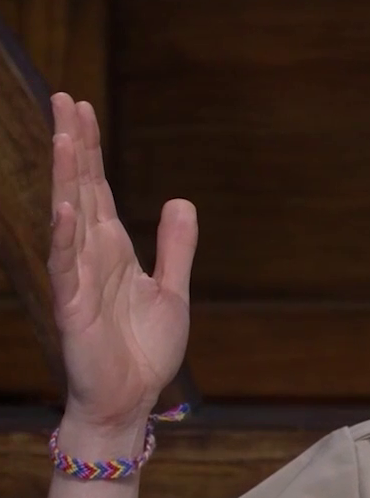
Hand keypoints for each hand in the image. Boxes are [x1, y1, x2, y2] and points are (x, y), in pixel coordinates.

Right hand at [48, 93, 197, 429]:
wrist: (131, 400)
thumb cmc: (144, 349)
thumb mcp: (172, 290)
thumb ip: (175, 247)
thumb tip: (179, 201)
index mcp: (113, 251)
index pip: (99, 189)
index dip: (91, 150)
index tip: (81, 107)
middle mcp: (91, 256)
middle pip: (80, 189)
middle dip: (73, 145)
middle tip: (63, 97)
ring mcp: (78, 279)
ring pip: (69, 217)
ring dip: (66, 177)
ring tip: (63, 135)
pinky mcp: (73, 308)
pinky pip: (66, 267)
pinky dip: (66, 237)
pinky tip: (67, 207)